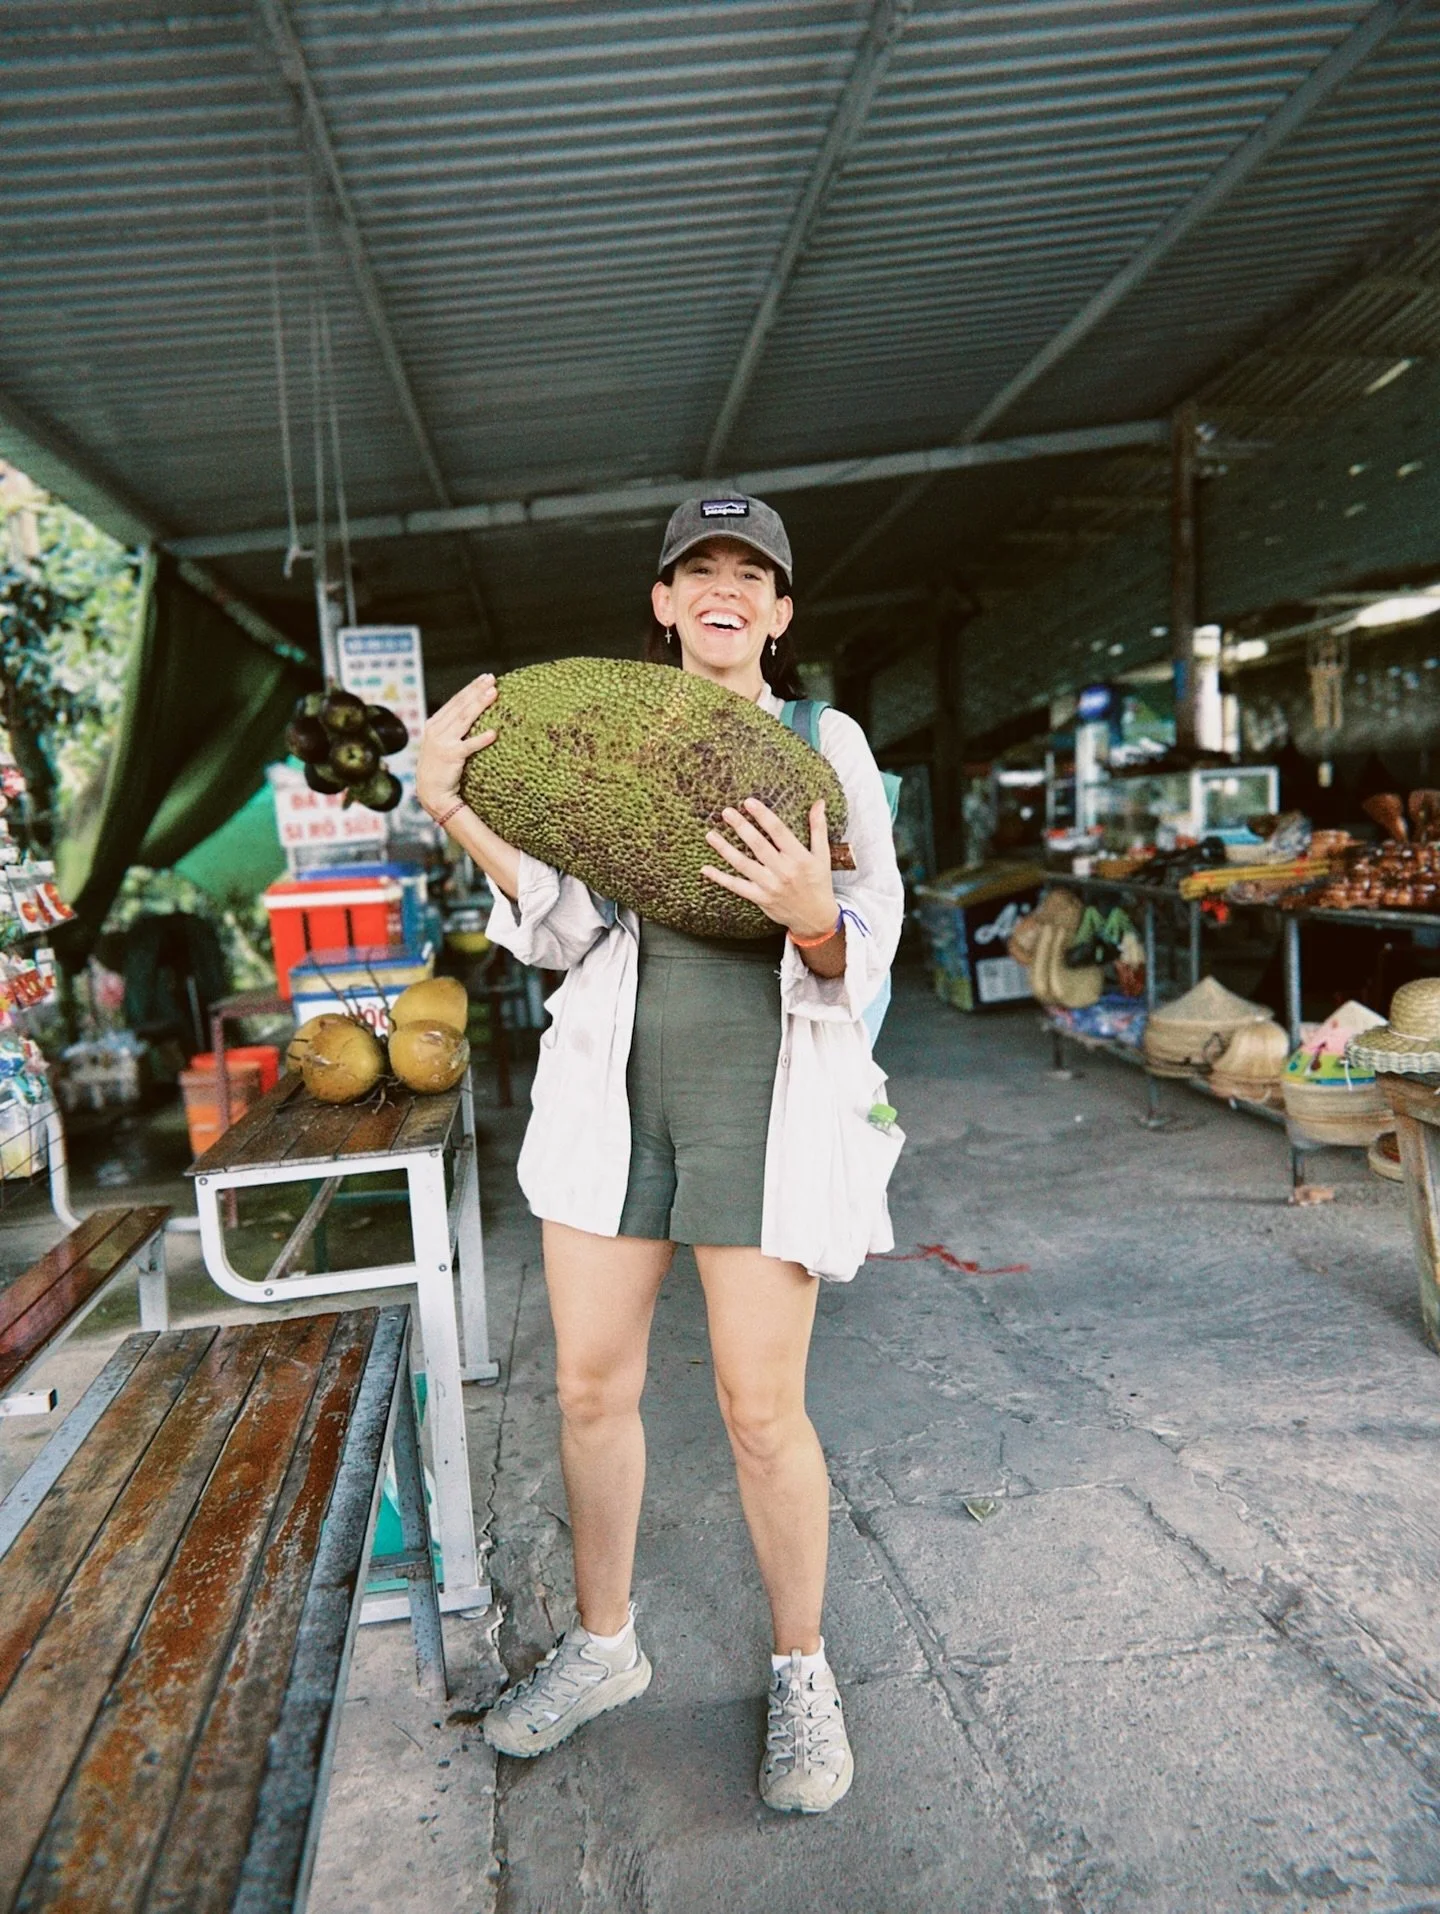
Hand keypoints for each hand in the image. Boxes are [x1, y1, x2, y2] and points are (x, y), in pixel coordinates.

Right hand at [417, 673, 497, 816]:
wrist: (431, 792)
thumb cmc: (441, 768)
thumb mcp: (441, 742)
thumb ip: (452, 728)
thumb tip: (473, 714)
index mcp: (434, 724)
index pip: (455, 701)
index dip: (470, 688)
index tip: (484, 678)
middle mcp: (436, 730)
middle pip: (461, 705)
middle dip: (477, 690)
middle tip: (492, 679)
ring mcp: (442, 742)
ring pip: (465, 719)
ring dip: (480, 704)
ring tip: (494, 693)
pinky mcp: (450, 756)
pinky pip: (469, 746)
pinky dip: (481, 740)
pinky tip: (494, 734)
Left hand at [702, 798, 837, 937]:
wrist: (815, 917)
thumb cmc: (819, 883)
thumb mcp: (822, 855)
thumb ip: (818, 828)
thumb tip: (819, 802)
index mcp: (798, 857)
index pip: (778, 831)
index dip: (763, 816)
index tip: (749, 802)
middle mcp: (783, 871)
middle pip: (758, 845)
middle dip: (741, 827)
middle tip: (726, 812)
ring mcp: (770, 886)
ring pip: (743, 864)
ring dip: (725, 849)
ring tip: (710, 835)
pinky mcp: (760, 898)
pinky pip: (737, 886)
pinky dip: (720, 878)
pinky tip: (706, 869)